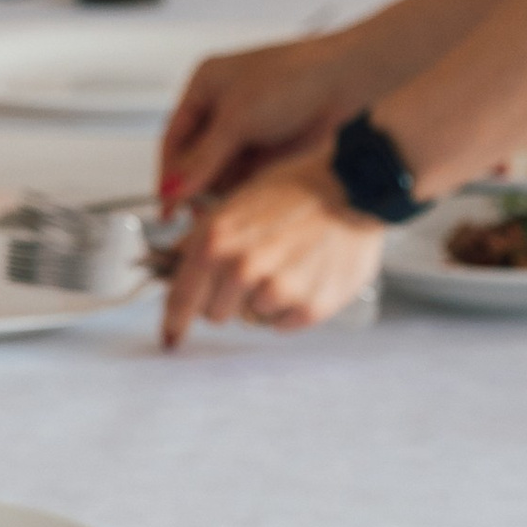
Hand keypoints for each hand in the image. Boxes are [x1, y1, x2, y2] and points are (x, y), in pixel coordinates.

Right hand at [160, 32, 377, 206]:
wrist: (351, 82)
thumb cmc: (298, 78)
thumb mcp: (238, 118)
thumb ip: (202, 159)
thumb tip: (173, 190)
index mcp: (207, 85)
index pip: (174, 138)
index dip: (169, 173)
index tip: (167, 204)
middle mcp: (224, 107)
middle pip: (194, 159)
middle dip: (195, 185)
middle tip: (193, 212)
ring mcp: (248, 130)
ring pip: (218, 172)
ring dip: (219, 191)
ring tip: (221, 210)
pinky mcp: (269, 149)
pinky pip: (243, 178)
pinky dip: (240, 193)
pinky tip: (241, 204)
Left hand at [161, 159, 385, 342]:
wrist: (357, 186)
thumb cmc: (298, 188)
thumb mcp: (237, 199)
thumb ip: (203, 236)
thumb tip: (174, 259)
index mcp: (216, 241)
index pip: (180, 299)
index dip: (174, 322)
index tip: (170, 339)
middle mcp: (242, 269)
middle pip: (215, 314)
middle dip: (228, 298)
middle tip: (256, 269)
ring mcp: (276, 290)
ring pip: (251, 319)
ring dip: (263, 300)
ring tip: (287, 264)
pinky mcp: (309, 307)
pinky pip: (283, 325)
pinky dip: (291, 307)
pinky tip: (306, 274)